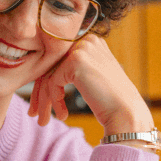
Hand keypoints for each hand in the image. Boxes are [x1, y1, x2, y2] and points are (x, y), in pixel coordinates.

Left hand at [28, 34, 153, 136]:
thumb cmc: (110, 101)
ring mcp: (82, 48)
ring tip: (42, 120)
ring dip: (44, 100)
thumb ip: (70, 68)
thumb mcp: (90, 77)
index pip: (58, 60)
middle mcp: (86, 40)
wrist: (126, 115)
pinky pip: (53, 82)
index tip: (39, 104)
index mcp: (90, 41)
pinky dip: (55, 101)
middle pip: (51, 66)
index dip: (45, 83)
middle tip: (34, 113)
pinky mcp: (76, 61)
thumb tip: (41, 73)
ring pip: (49, 75)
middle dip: (40, 93)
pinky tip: (63, 114)